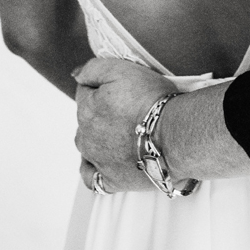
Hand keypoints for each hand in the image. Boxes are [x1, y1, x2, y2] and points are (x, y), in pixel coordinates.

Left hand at [74, 57, 174, 193]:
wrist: (174, 136)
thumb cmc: (152, 100)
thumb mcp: (122, 70)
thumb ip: (93, 69)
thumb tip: (76, 75)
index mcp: (86, 109)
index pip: (85, 92)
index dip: (103, 86)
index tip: (121, 86)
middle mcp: (85, 136)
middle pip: (87, 120)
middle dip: (101, 113)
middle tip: (127, 108)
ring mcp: (97, 161)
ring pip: (88, 147)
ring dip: (99, 138)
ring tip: (122, 133)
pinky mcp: (112, 181)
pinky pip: (93, 178)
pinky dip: (96, 170)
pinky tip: (105, 163)